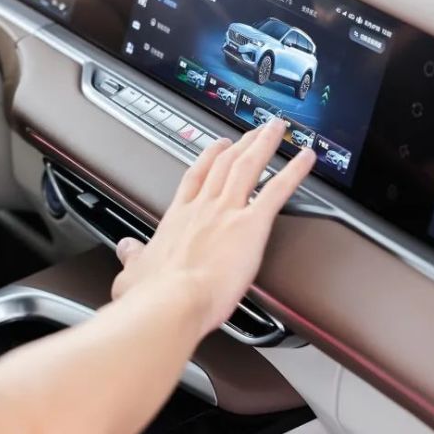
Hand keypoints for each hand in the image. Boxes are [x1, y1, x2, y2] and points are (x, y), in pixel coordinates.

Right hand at [112, 118, 315, 335]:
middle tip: (254, 131)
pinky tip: (306, 158)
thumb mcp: (132, 273)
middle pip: (225, 164)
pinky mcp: (251, 225)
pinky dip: (295, 171)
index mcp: (178, 218)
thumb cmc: (153, 295)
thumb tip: (126, 250)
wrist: (172, 304)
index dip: (208, 158)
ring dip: (265, 143)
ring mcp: (228, 211)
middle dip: (241, 144)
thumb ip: (132, 257)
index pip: (195, 178)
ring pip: (249, 166)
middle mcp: (204, 208)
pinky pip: (278, 190)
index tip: (218, 146)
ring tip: (277, 129)